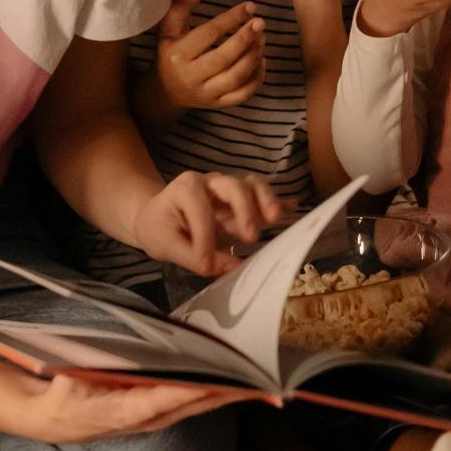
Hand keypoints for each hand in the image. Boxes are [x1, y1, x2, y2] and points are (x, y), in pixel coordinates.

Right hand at [14, 371, 240, 443]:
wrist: (48, 416)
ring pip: (196, 405)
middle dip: (227, 392)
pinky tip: (233, 380)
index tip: (219, 379)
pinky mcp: (155, 414)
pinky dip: (213, 393)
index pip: (164, 397)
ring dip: (227, 394)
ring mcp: (152, 419)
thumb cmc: (61, 392)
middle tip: (260, 380)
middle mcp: (145, 419)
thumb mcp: (72, 377)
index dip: (192, 389)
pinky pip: (189, 403)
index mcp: (124, 409)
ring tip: (258, 380)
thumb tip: (121, 345)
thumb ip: (98, 363)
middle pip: (192, 403)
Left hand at [132, 171, 284, 275]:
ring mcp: (230, 187)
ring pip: (253, 185)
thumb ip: (193, 257)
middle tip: (251, 236)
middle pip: (235, 186)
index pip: (200, 210)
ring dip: (267, 201)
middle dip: (245, 209)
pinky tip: (293, 209)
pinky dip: (278, 202)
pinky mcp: (243, 198)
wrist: (158, 215)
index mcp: (186, 188)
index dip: (205, 238)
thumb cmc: (160, 228)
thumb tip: (227, 268)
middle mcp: (211, 181)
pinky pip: (263, 195)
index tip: (207, 266)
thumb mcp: (165, 245)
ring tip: (275, 220)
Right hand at [156, 0, 265, 110]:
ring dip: (254, 56)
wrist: (166, 91)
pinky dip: (257, 78)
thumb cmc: (170, 53)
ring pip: (236, 78)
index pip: (209, 34)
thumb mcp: (169, 29)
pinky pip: (243, 94)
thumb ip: (182, 5)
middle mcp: (191, 77)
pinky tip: (261, 60)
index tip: (250, 6)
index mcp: (178, 55)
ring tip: (262, 38)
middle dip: (246, 38)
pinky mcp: (218, 104)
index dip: (232, 18)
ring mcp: (206, 94)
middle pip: (224, 58)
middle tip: (260, 22)